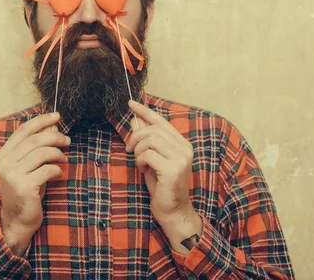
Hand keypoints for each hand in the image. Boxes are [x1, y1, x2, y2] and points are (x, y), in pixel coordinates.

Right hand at [0, 112, 69, 254]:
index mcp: (3, 155)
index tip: (56, 116)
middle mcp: (5, 163)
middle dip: (54, 137)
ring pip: (42, 153)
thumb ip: (34, 149)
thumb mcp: (27, 167)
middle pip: (34, 140)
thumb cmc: (25, 190)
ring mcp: (13, 175)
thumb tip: (52, 127)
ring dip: (58, 153)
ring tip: (64, 159)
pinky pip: (47, 170)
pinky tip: (59, 174)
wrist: (17, 220)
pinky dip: (57, 170)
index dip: (41, 121)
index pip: (23, 130)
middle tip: (67, 141)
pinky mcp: (24, 187)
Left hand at [127, 100, 201, 252]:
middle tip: (129, 150)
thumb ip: (146, 140)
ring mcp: (181, 158)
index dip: (144, 110)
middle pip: (152, 129)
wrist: (172, 210)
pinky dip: (140, 161)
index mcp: (181, 143)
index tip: (130, 103)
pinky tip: (143, 170)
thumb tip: (135, 119)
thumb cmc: (161, 185)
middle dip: (135, 137)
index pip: (161, 121)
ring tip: (139, 163)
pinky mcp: (173, 169)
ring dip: (137, 151)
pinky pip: (147, 154)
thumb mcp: (151, 158)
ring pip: (149, 140)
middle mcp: (184, 148)